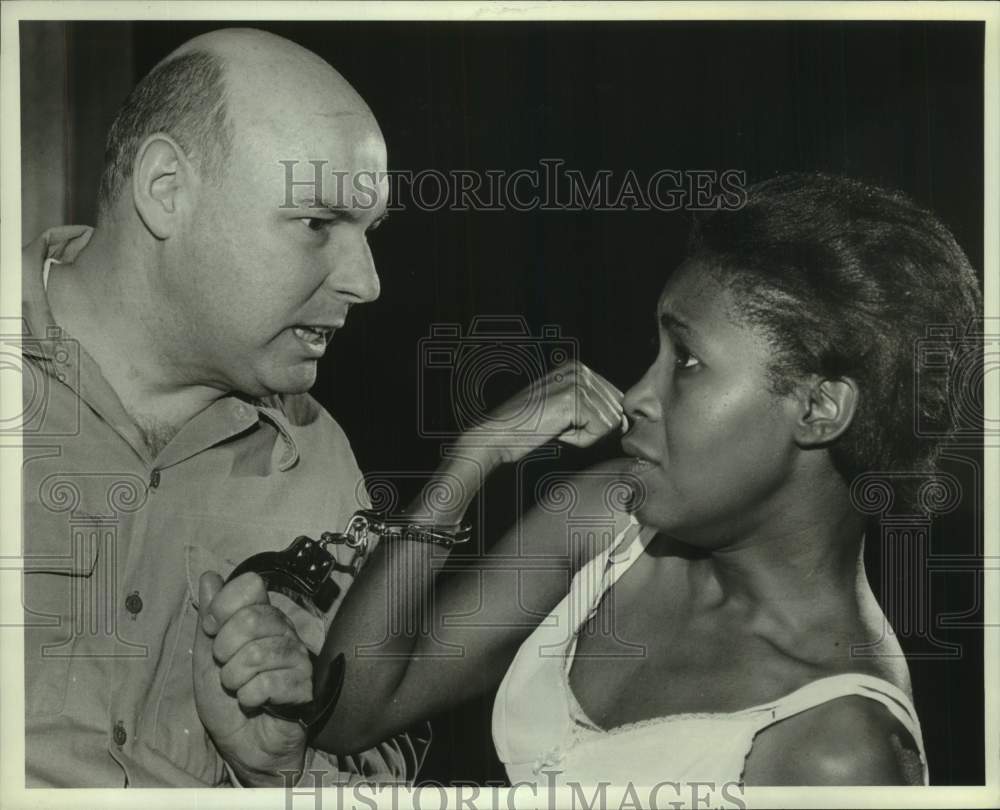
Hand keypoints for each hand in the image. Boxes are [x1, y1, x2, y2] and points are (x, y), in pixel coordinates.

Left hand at [193, 571, 310, 786]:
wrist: (243, 744)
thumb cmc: (226, 700)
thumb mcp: (205, 657)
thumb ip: (210, 617)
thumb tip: (209, 576)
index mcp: (261, 617)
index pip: (251, 585)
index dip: (223, 605)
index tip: (211, 629)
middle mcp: (283, 631)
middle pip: (252, 618)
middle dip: (224, 649)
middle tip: (225, 667)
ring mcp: (296, 657)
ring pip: (259, 652)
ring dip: (234, 677)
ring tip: (236, 687)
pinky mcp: (303, 685)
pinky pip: (270, 682)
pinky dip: (250, 696)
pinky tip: (252, 702)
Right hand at [464, 361, 624, 465]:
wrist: (498, 435)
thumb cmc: (528, 428)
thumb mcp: (564, 409)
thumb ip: (592, 406)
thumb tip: (625, 420)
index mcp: (578, 368)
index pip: (615, 400)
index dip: (596, 422)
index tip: (565, 423)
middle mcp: (580, 370)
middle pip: (615, 410)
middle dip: (592, 429)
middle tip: (560, 428)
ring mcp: (577, 383)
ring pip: (609, 422)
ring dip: (585, 436)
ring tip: (557, 429)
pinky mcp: (574, 400)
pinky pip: (600, 430)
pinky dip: (581, 441)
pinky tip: (557, 433)